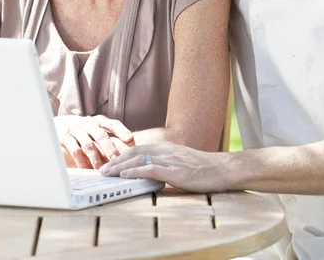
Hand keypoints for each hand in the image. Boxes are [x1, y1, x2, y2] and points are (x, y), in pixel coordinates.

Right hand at [55, 115, 133, 169]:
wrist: (57, 124)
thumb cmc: (82, 129)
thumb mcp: (95, 127)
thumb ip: (109, 134)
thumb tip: (129, 145)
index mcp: (99, 121)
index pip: (113, 123)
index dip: (122, 130)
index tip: (130, 139)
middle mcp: (88, 123)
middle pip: (101, 135)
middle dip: (109, 148)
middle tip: (116, 159)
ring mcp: (76, 129)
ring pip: (88, 144)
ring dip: (95, 158)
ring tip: (102, 169)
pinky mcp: (65, 137)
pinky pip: (75, 150)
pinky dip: (81, 161)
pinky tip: (86, 169)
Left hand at [100, 142, 231, 191]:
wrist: (223, 169)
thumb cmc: (204, 169)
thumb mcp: (182, 162)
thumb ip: (167, 164)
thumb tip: (152, 173)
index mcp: (166, 148)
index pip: (138, 149)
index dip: (122, 155)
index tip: (109, 163)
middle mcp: (166, 150)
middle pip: (134, 152)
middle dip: (115, 160)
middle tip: (101, 169)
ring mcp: (170, 159)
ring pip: (139, 159)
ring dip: (119, 166)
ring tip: (106, 173)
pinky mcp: (175, 170)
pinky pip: (151, 169)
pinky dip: (135, 171)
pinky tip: (125, 175)